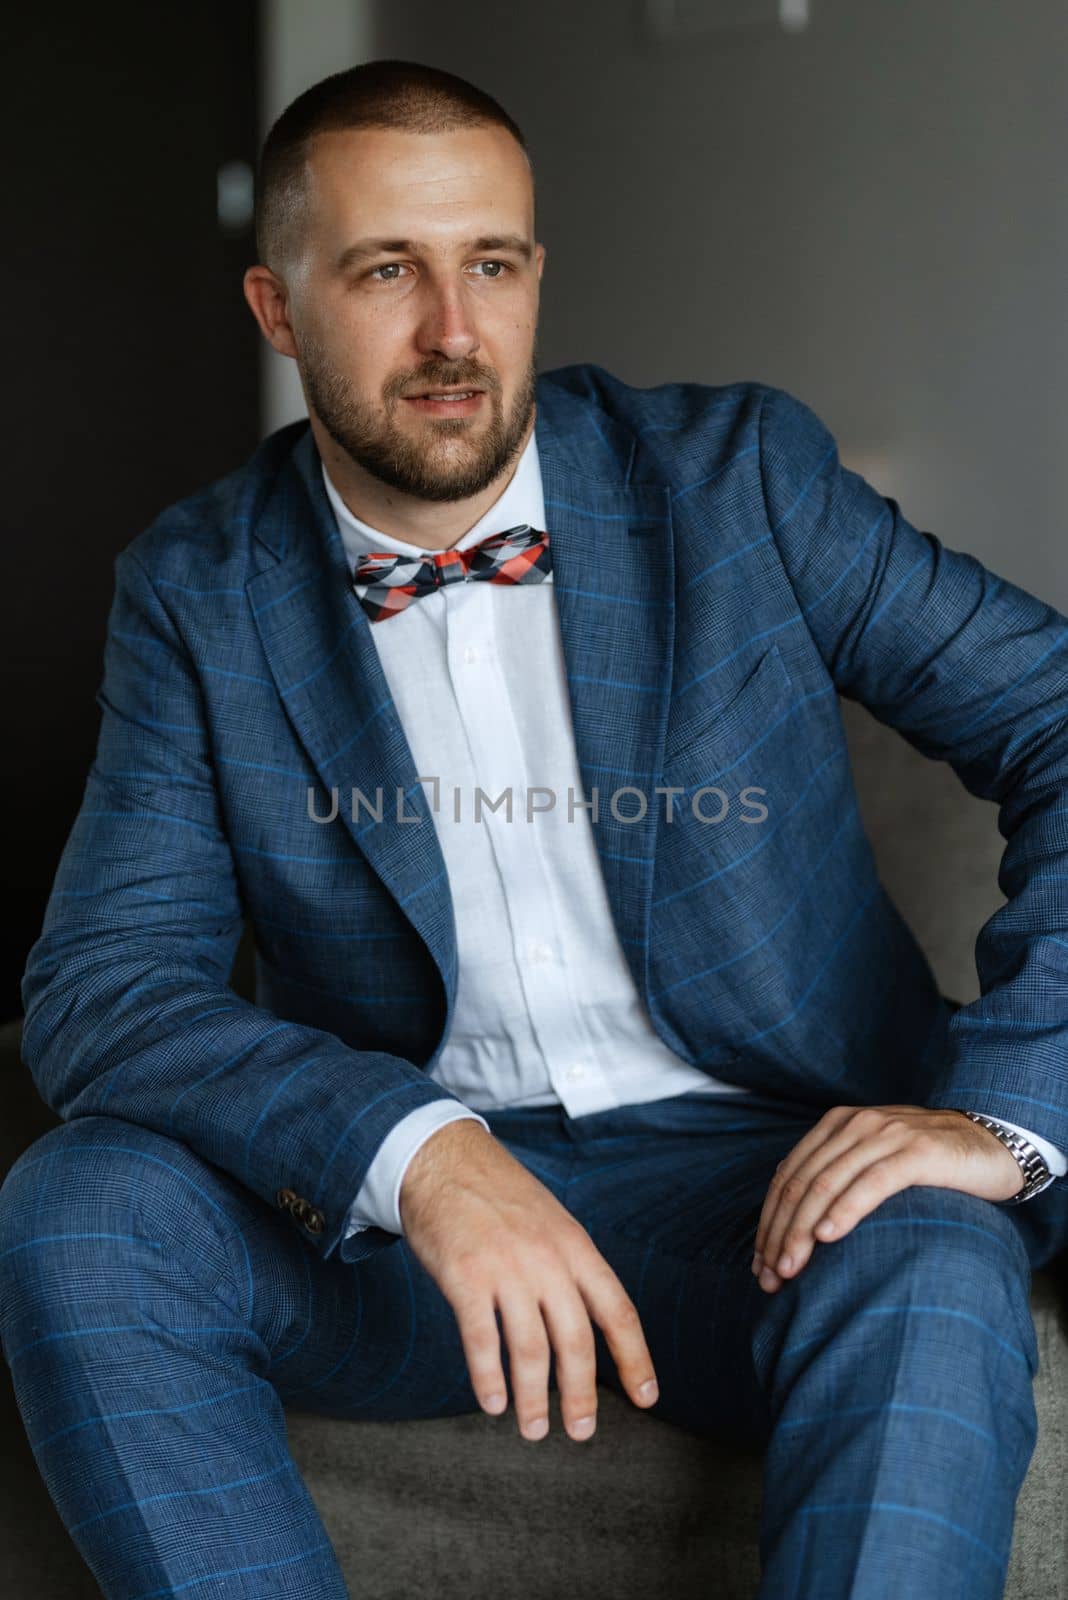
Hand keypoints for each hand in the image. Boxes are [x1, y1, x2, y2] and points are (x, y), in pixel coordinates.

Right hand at [399, 1119, 658, 1441]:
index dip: (635, 1358)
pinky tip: (493, 1402)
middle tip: (581, 1431)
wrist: (443, 1158)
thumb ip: (568, 1267)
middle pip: (576, 1340)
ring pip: (531, 1349)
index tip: (646, 1397)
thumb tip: (584, 1326)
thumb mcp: (550, 1221)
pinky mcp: (465, 1276)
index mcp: (575, 1246)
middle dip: (581, 1394)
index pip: (617, 1310)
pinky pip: (482, 1340)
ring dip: (533, 1399)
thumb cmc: (497, 1196)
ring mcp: (506, 1267)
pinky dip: (489, 1379)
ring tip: (532, 1428)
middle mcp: (547, 1259)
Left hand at [751, 1104, 1023, 1291]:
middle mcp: (855, 1124)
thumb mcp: (873, 1163)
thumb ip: (837, 1180)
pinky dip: (845, 1209)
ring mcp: (885, 1134)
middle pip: (802, 1183)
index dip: (769, 1223)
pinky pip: (872, 1182)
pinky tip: (828, 1236)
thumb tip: (792, 1228)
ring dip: (803, 1231)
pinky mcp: (916, 1151)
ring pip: (828, 1184)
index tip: (760, 1266)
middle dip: (780, 1234)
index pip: (789, 1177)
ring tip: (790, 1269)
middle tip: (770, 1277)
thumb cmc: (928, 1165)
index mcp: (836, 1126)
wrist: (992, 1145)